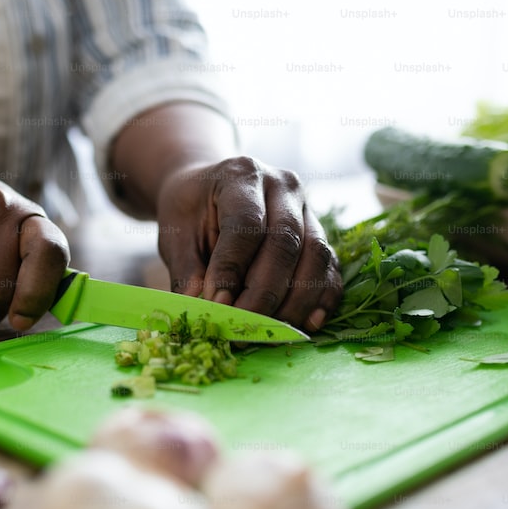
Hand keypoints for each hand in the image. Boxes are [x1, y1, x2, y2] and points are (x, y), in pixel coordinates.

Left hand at [155, 156, 341, 332]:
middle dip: (264, 293)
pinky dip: (322, 299)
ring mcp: (308, 209)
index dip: (232, 268)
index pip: (245, 225)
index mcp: (242, 176)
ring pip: (316, 256)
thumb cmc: (192, 212)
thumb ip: (186, 268)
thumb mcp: (176, 233)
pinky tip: (306, 325)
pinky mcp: (320, 235)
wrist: (211, 191)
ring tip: (269, 332)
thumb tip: (199, 307)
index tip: (217, 305)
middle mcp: (283, 186)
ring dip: (295, 302)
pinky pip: (331, 268)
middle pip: (286, 242)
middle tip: (242, 328)